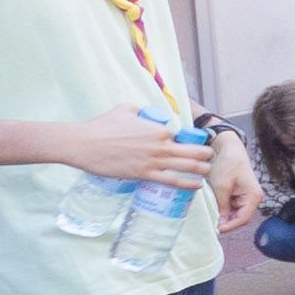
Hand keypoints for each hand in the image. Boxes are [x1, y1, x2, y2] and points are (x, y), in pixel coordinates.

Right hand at [68, 105, 213, 187]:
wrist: (85, 144)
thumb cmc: (103, 126)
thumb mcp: (126, 109)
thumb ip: (141, 109)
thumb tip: (148, 113)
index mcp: (159, 129)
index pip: (184, 136)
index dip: (194, 140)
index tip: (199, 143)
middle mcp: (160, 146)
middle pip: (192, 152)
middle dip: (205, 155)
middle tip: (210, 157)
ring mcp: (153, 162)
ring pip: (186, 167)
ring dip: (201, 170)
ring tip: (208, 171)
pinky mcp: (144, 175)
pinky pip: (171, 181)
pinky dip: (186, 184)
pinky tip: (196, 185)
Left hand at [204, 135, 264, 233]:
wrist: (227, 148)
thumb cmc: (227, 164)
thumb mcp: (221, 187)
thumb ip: (222, 207)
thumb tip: (220, 223)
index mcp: (253, 196)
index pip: (243, 218)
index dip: (230, 226)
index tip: (217, 230)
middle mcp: (253, 198)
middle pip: (240, 217)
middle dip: (227, 222)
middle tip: (212, 225)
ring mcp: (246, 196)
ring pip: (235, 213)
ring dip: (224, 216)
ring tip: (211, 218)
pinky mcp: (238, 194)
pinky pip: (231, 206)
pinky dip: (223, 209)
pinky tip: (214, 210)